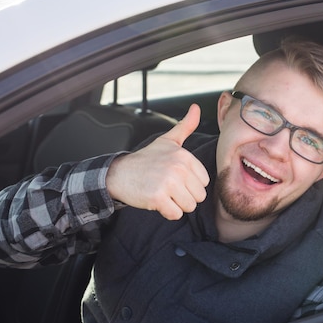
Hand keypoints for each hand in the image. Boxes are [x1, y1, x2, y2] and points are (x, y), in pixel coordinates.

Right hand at [106, 104, 209, 219]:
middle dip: (184, 196)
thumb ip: (185, 126)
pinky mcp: (157, 197)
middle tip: (167, 187)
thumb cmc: (146, 159)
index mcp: (184, 156)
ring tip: (163, 193)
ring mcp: (168, 182)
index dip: (190, 184)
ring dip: (176, 205)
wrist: (119, 173)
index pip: (204, 182)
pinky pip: (175, 214)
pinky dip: (167, 212)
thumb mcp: (167, 141)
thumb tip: (196, 107)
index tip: (175, 178)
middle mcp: (178, 168)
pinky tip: (157, 201)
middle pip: (198, 196)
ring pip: (189, 207)